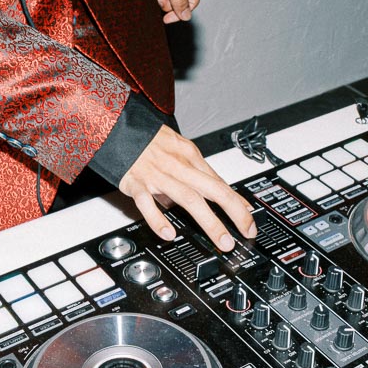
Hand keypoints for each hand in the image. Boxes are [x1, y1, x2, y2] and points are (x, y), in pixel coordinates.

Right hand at [119, 125, 256, 250]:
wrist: (118, 128)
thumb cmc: (149, 141)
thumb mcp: (178, 151)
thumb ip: (194, 175)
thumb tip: (211, 196)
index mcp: (190, 157)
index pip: (220, 182)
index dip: (238, 202)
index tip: (249, 219)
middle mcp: (178, 166)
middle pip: (212, 189)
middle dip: (233, 212)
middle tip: (245, 231)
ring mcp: (158, 175)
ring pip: (189, 198)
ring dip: (210, 221)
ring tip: (222, 240)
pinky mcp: (137, 183)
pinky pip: (148, 203)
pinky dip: (158, 219)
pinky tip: (168, 234)